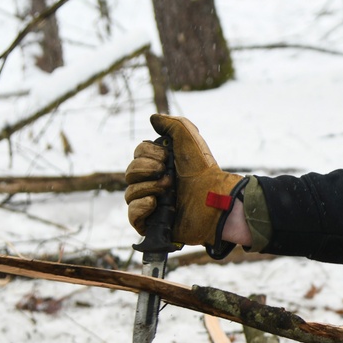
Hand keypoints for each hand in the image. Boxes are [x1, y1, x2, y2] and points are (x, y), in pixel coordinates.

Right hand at [124, 114, 243, 247]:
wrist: (213, 197)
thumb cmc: (203, 168)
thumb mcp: (188, 137)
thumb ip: (172, 124)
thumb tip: (153, 118)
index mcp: (161, 164)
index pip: (137, 155)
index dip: (147, 155)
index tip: (166, 158)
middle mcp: (155, 183)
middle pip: (130, 173)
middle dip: (146, 170)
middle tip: (168, 175)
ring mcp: (153, 204)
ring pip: (129, 193)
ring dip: (148, 188)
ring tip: (168, 190)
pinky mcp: (153, 223)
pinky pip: (131, 215)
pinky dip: (140, 207)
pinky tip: (155, 203)